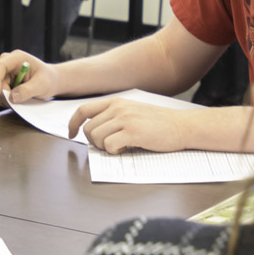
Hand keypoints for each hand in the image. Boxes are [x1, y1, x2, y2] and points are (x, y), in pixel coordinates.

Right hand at [0, 50, 59, 105]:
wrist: (51, 81)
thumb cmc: (48, 79)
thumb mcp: (41, 85)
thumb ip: (27, 91)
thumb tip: (12, 98)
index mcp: (17, 58)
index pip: (0, 66)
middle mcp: (9, 62)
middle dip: (2, 92)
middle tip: (12, 104)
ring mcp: (6, 71)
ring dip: (5, 97)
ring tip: (20, 101)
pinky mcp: (6, 80)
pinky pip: (0, 91)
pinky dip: (6, 98)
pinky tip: (17, 99)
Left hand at [68, 98, 190, 153]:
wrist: (183, 126)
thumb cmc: (160, 123)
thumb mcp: (133, 112)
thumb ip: (114, 117)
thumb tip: (95, 131)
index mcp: (116, 102)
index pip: (83, 110)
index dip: (73, 123)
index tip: (71, 134)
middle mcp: (118, 108)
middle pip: (89, 129)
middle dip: (94, 142)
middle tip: (109, 146)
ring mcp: (125, 119)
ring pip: (96, 138)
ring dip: (104, 148)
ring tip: (120, 147)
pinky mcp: (133, 132)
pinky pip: (109, 145)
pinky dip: (114, 152)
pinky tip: (126, 149)